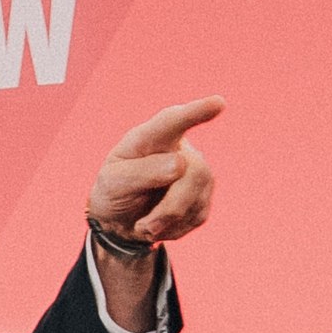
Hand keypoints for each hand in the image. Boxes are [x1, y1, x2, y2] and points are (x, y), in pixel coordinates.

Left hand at [88, 97, 223, 248]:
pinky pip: (198, 216)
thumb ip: (141, 173)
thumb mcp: (113, 183)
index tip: (218, 103)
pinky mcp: (203, 195)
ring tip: (144, 226)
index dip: (196, 112)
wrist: (120, 218)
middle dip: (170, 207)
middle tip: (144, 227)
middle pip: (194, 171)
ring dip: (167, 221)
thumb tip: (181, 165)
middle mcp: (178, 147)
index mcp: (150, 136)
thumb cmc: (113, 191)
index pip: (173, 121)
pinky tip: (159, 224)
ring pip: (198, 195)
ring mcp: (195, 170)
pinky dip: (175, 228)